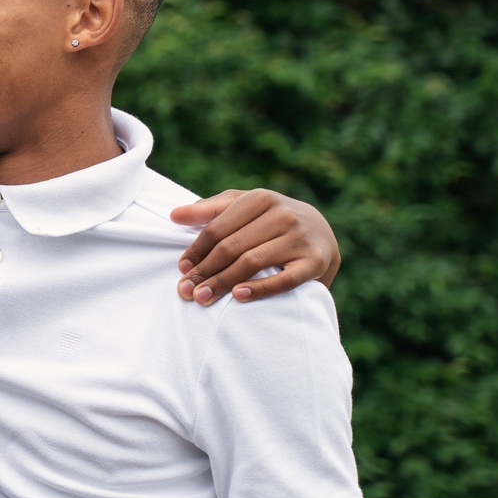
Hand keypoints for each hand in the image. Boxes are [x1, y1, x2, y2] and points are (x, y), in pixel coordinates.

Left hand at [170, 188, 340, 305]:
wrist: (323, 233)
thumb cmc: (271, 220)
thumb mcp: (243, 207)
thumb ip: (210, 210)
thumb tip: (174, 215)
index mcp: (260, 199)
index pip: (217, 228)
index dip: (196, 251)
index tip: (181, 269)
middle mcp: (282, 215)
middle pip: (231, 247)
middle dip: (205, 271)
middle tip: (185, 291)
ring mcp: (300, 238)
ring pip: (252, 262)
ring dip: (223, 282)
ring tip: (202, 297)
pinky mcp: (315, 261)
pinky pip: (284, 279)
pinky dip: (260, 288)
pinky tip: (238, 297)